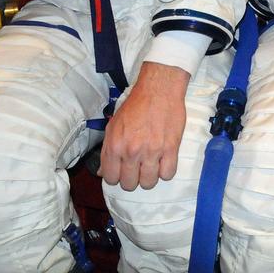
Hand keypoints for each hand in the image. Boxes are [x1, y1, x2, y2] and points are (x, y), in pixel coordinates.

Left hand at [100, 62, 188, 189]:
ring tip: (151, 165)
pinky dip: (165, 171)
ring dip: (149, 177)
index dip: (116, 176)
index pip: (111, 178)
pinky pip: (168, 174)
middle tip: (137, 168)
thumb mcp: (113, 126)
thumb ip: (106, 150)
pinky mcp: (170, 148)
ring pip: (149, 183)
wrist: (158, 89)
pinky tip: (163, 162)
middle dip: (132, 179)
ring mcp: (152, 151)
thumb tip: (102, 172)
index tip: (122, 171)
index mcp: (115, 145)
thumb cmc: (135, 105)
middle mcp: (132, 151)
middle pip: (130, 184)